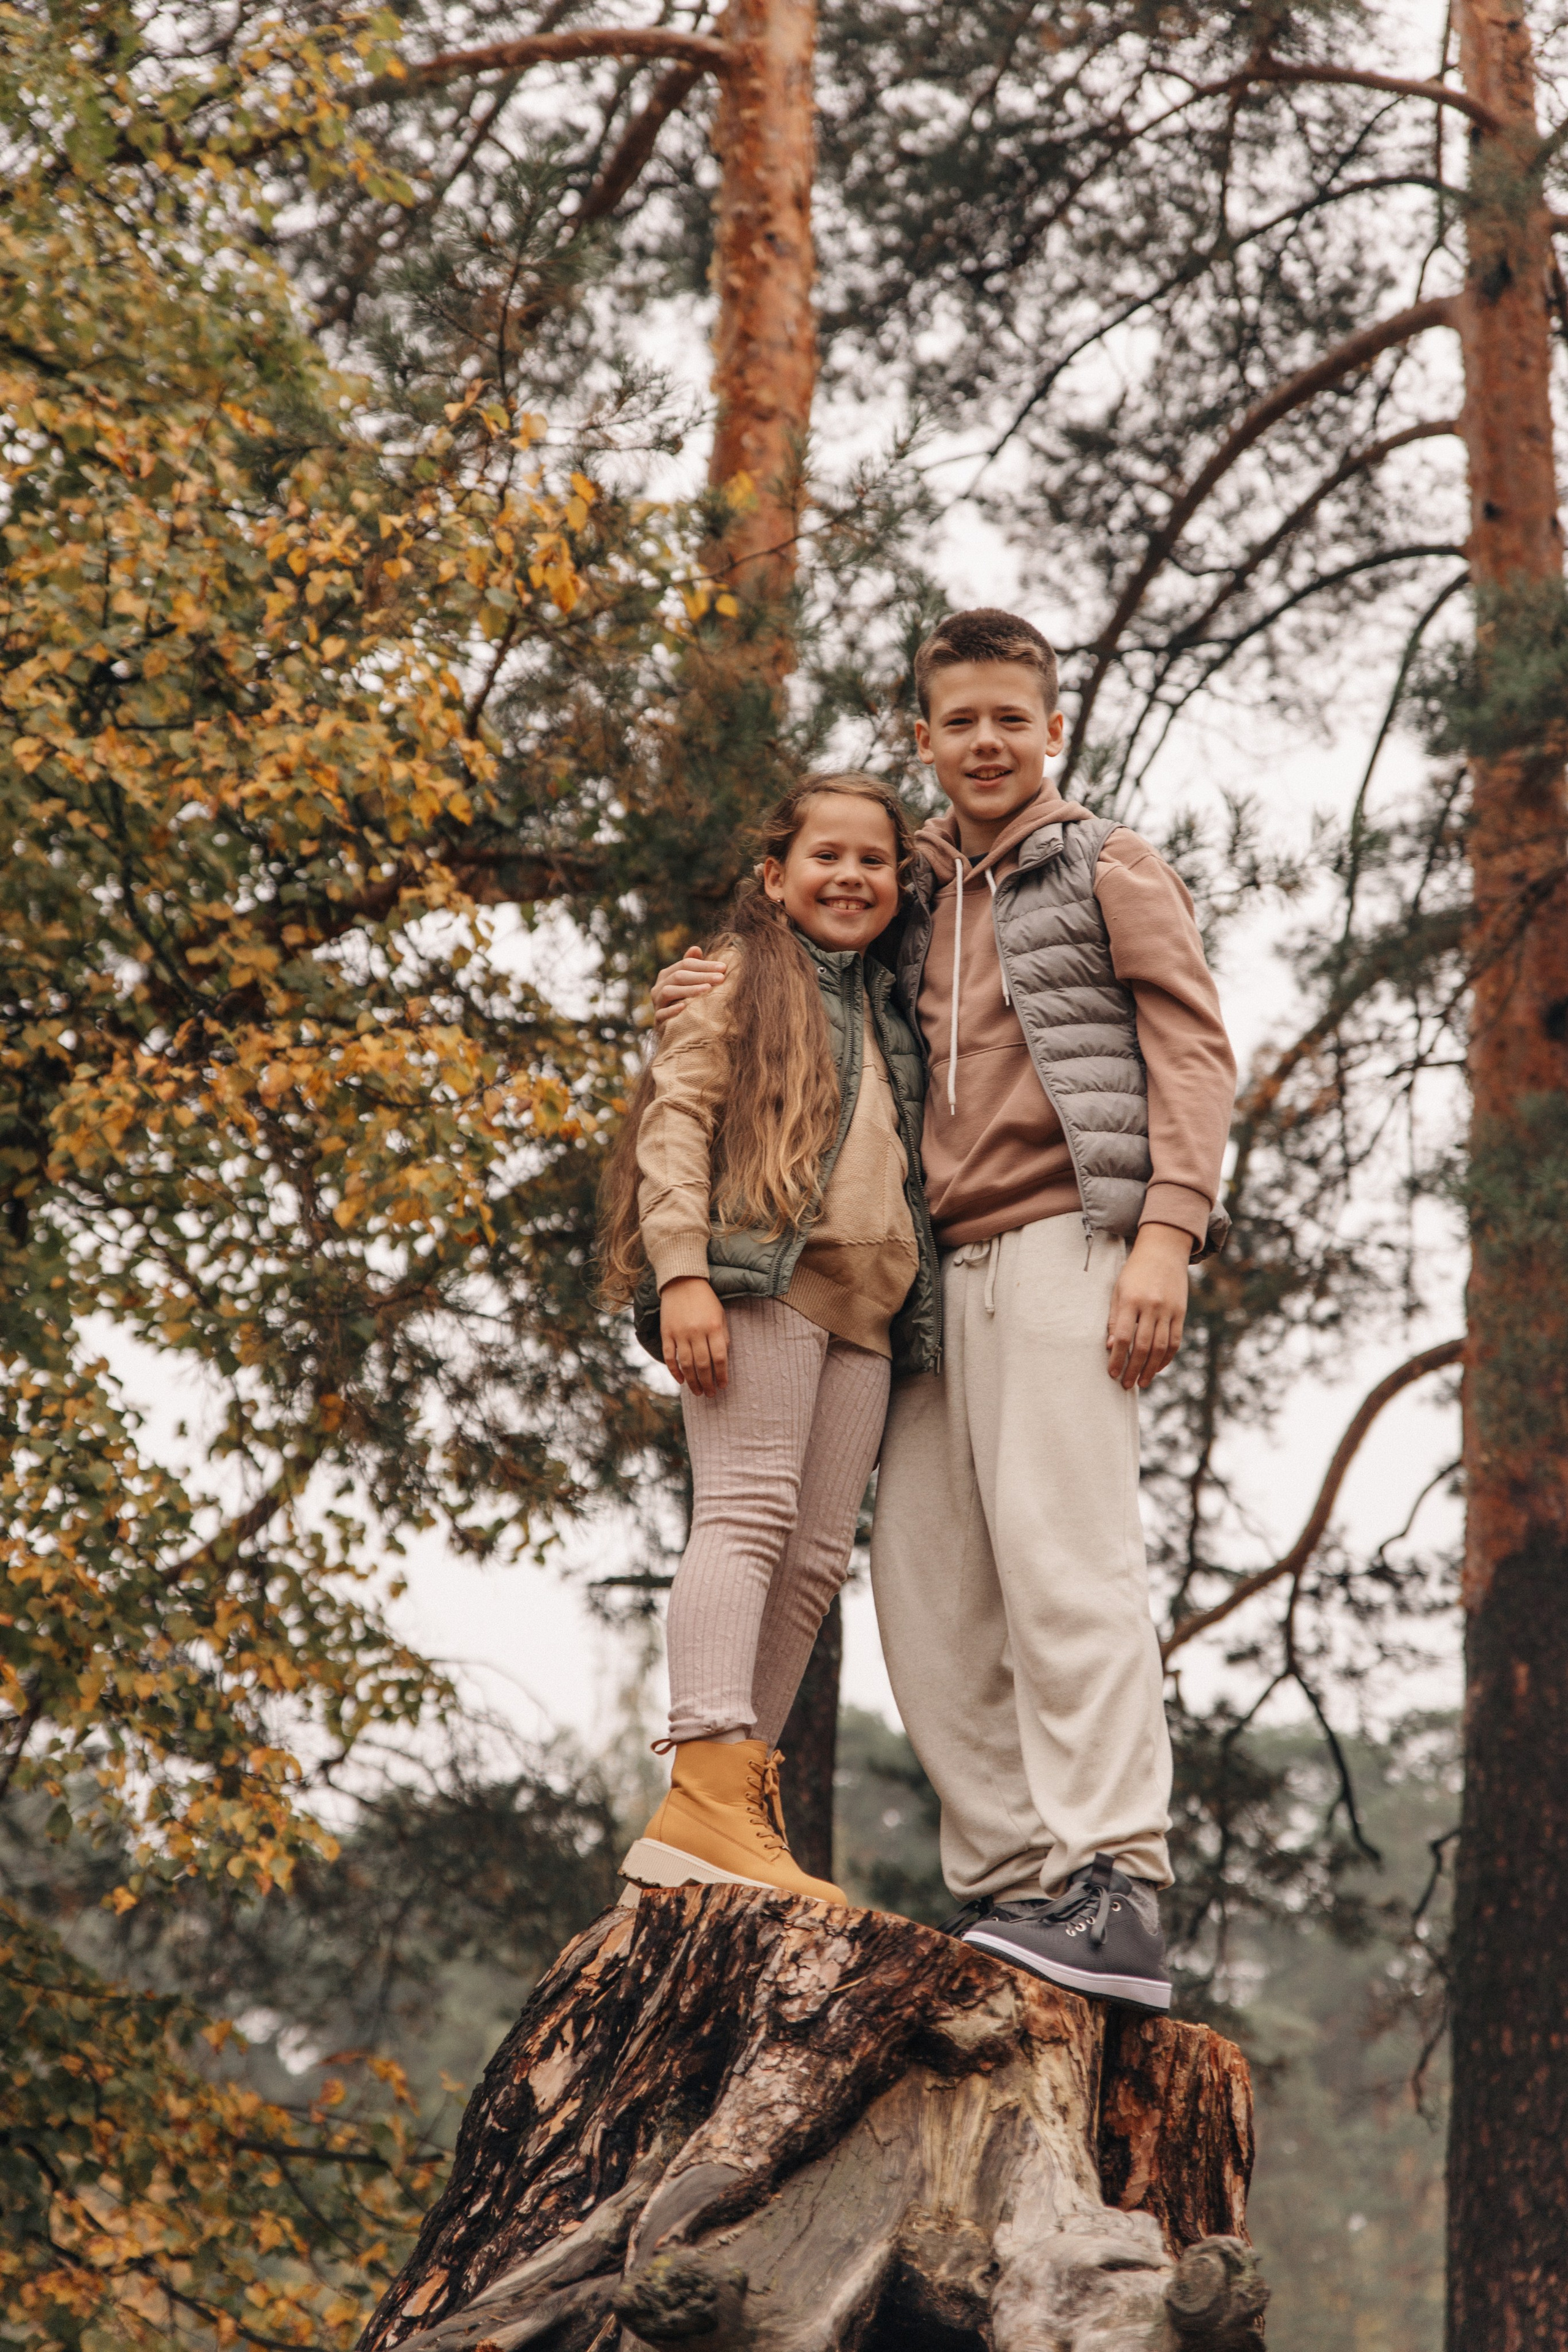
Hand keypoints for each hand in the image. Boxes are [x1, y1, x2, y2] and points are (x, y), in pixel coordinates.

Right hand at [651, 945, 728, 1029]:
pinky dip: (672, 1010)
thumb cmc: (685, 1001)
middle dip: (701, 976)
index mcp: (667, 975)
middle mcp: (659, 987)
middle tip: (721, 978)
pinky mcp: (657, 1020)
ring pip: (669, 992)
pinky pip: (662, 1014)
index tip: (723, 968)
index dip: (705, 965)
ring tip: (708, 989)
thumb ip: (693, 967)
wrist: (674, 1030)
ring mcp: (657, 1003)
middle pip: (679, 976)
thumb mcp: (690, 983)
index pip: (685, 964)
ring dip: (689, 990)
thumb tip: (696, 948)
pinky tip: (684, 1006)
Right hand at [661, 1277, 729, 1394]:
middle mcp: (697, 1332)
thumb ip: (723, 1336)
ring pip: (686, 1364)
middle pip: (703, 1365)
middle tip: (710, 1394)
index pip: (720, 1358)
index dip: (722, 1375)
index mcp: (713, 1327)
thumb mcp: (721, 1315)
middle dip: (708, 1383)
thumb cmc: (706, 1300)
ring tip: (698, 1392)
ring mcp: (680, 1333)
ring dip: (692, 1382)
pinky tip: (680, 1380)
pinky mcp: (666, 1333)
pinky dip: (674, 1370)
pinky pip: (670, 1356)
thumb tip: (723, 1359)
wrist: (682, 1281)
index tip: (723, 1385)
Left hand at [1106, 1224, 1190, 1389]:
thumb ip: (1115, 1319)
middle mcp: (1151, 1306)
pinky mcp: (1181, 1312)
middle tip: (1126, 1385)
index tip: (1111, 1372)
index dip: (1117, 1358)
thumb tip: (1112, 1347)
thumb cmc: (1134, 1272)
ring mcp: (1168, 1310)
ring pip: (1160, 1347)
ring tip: (1142, 1382)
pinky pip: (1175, 1340)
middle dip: (1133, 1369)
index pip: (1124, 1337)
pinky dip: (1166, 1357)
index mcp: (1131, 1300)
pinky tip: (1157, 1367)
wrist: (1163, 1251)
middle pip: (1142, 1346)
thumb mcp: (1118, 1290)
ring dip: (1151, 1368)